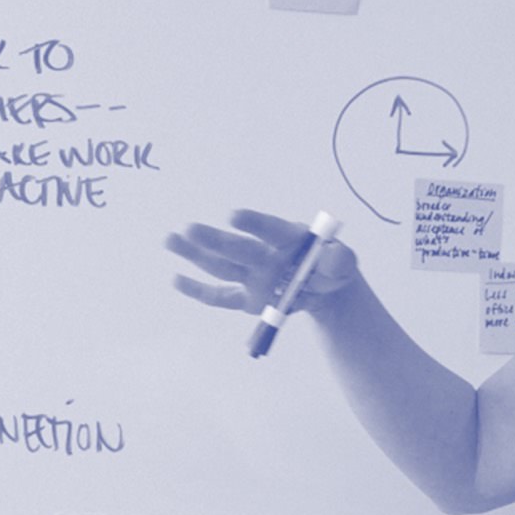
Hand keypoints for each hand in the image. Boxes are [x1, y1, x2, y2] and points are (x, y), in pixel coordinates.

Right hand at [165, 209, 357, 315]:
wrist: (324, 286)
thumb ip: (339, 259)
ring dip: (195, 254)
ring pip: (221, 267)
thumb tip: (335, 255)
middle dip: (215, 240)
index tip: (234, 216)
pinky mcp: (245, 298)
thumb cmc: (330, 266)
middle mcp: (263, 255)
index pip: (269, 229)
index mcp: (286, 238)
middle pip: (238, 249)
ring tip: (171, 239)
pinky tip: (177, 280)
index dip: (254, 223)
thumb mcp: (344, 263)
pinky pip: (220, 296)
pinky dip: (199, 291)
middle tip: (190, 228)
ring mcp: (252, 277)